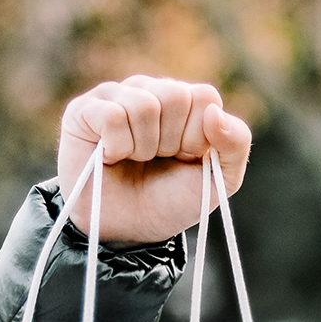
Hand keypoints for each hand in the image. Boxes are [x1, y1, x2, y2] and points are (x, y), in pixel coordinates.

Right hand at [57, 76, 252, 244]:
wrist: (129, 231)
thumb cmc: (171, 202)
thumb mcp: (218, 180)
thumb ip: (236, 144)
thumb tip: (214, 112)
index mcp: (184, 103)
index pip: (204, 96)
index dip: (198, 136)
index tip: (185, 158)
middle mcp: (149, 90)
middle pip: (175, 95)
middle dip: (172, 141)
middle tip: (158, 159)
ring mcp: (115, 95)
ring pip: (143, 104)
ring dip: (144, 146)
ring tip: (135, 159)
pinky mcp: (84, 110)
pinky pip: (111, 116)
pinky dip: (117, 146)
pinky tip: (112, 156)